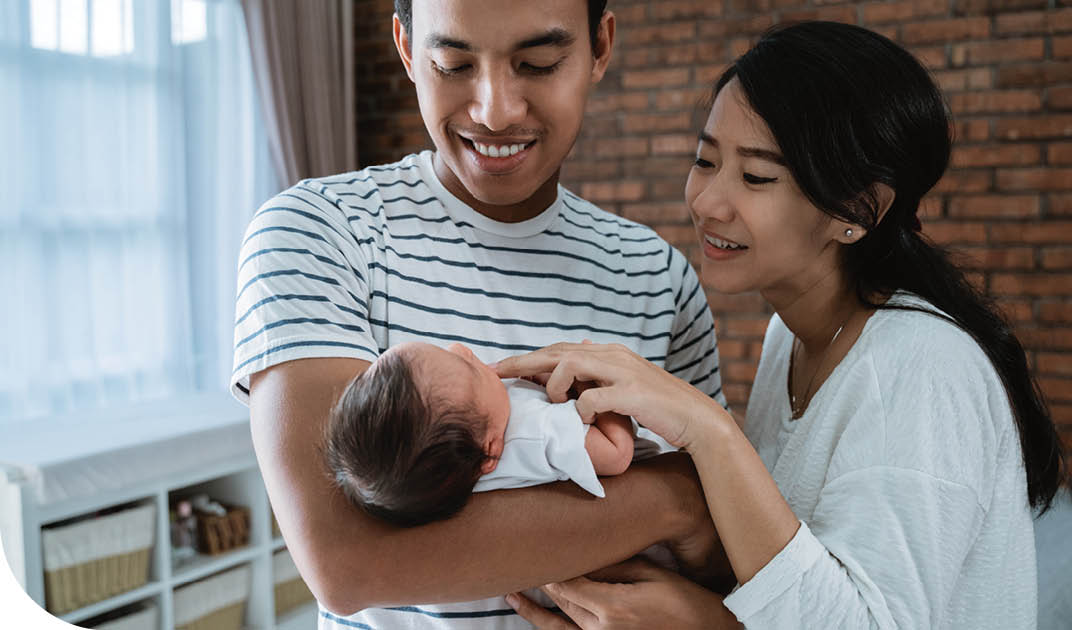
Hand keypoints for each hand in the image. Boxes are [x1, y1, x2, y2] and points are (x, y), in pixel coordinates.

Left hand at [495, 342, 729, 450]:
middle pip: (558, 351)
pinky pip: (593, 398)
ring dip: (554, 383)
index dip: (529, 357)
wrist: (697, 419)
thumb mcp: (627, 382)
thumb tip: (577, 352)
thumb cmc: (660, 406)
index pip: (561, 348)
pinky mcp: (632, 394)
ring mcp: (624, 373)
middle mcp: (614, 356)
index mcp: (610, 353)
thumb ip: (602, 370)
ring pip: (571, 363)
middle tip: (496, 372)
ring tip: (552, 402)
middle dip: (523, 362)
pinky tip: (581, 419)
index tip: (501, 367)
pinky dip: (581, 409)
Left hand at [505, 558, 741, 629]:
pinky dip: (555, 628)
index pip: (567, 586)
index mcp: (613, 608)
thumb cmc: (686, 602)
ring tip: (513, 598)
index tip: (534, 552)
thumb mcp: (652, 575)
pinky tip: (542, 619)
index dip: (548, 570)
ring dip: (535, 613)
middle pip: (561, 605)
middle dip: (540, 585)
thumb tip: (585, 553)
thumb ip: (615, 566)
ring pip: (560, 627)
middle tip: (518, 565)